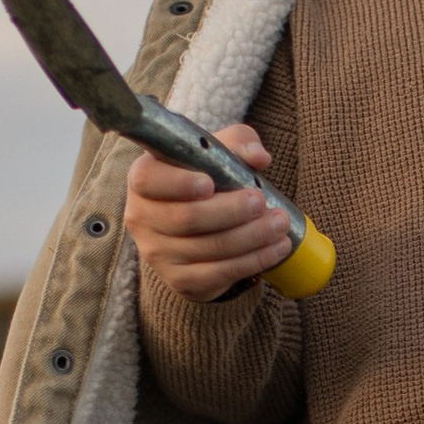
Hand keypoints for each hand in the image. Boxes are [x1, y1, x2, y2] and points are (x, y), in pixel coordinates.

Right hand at [123, 132, 293, 299]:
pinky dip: (253, 260)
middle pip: (186, 218)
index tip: (209, 183)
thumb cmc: (207, 176)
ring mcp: (158, 253)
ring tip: (280, 224)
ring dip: (251, 237)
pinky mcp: (179, 280)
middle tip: (261, 202)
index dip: (178, 183)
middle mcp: (142, 217)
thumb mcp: (220, 151)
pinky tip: (277, 248)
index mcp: (144, 178)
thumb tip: (259, 157)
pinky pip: (219, 273)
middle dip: (230, 211)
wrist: (201, 224)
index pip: (148, 180)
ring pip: (208, 248)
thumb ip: (239, 143)